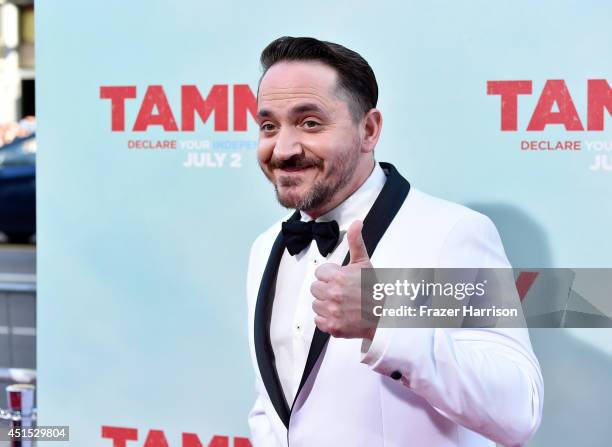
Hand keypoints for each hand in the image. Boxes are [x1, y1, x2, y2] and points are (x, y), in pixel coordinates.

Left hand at [311, 220, 377, 339]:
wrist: (384, 316)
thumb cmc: (374, 290)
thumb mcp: (364, 262)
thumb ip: (356, 242)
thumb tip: (357, 222)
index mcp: (338, 277)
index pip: (319, 273)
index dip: (330, 275)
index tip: (341, 280)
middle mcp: (333, 294)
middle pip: (315, 288)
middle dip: (326, 289)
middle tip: (341, 292)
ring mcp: (332, 311)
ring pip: (316, 304)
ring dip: (326, 304)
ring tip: (341, 304)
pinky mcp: (332, 327)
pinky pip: (318, 320)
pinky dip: (327, 319)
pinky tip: (339, 315)